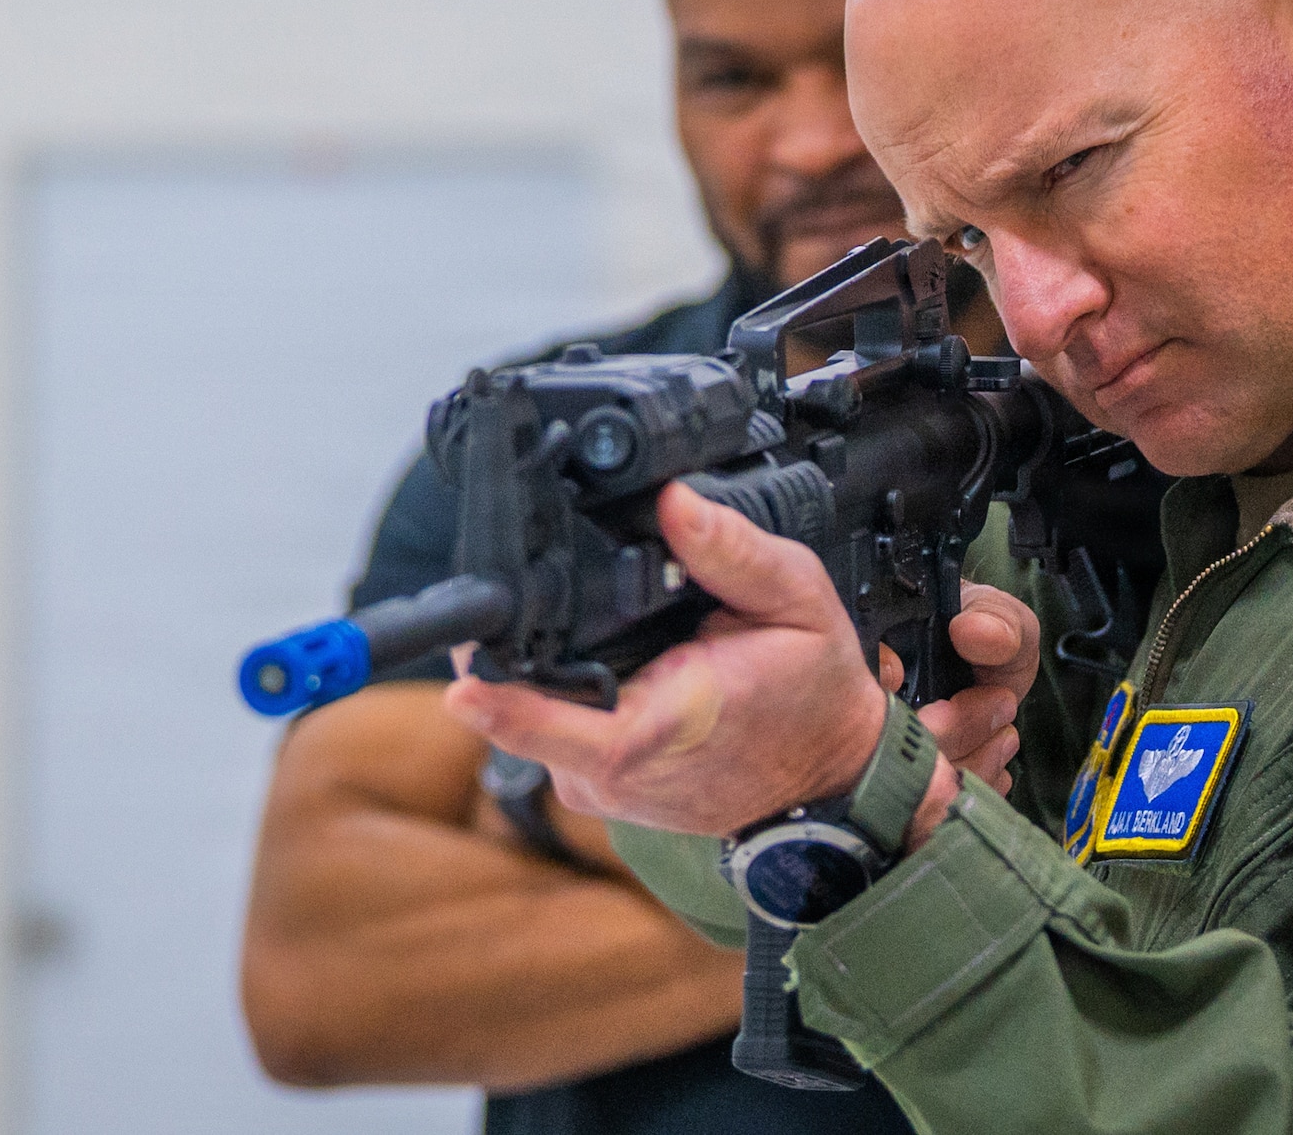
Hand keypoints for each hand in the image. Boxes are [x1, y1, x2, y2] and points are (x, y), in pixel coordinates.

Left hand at [443, 483, 1036, 844]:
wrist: (832, 771)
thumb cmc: (814, 688)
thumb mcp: (796, 600)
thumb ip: (732, 552)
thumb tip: (673, 501)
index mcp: (659, 728)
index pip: (546, 722)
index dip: (494, 694)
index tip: (459, 668)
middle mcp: (617, 772)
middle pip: (515, 709)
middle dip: (510, 648)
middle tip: (517, 588)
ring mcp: (603, 790)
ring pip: (527, 720)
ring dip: (536, 669)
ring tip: (573, 619)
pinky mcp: (599, 791)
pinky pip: (550, 735)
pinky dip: (559, 693)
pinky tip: (594, 657)